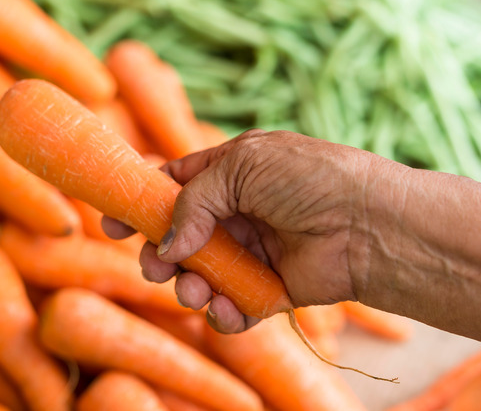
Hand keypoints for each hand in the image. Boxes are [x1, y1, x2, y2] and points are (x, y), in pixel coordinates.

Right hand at [103, 129, 395, 332]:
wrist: (369, 222)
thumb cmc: (309, 179)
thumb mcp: (242, 166)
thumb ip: (195, 200)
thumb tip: (169, 243)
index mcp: (231, 174)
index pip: (175, 187)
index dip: (142, 204)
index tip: (111, 223)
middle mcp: (240, 213)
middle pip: (182, 238)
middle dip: (161, 255)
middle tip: (155, 267)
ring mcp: (255, 252)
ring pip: (203, 276)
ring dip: (188, 288)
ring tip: (192, 292)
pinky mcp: (272, 289)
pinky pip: (235, 307)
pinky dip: (224, 313)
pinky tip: (226, 310)